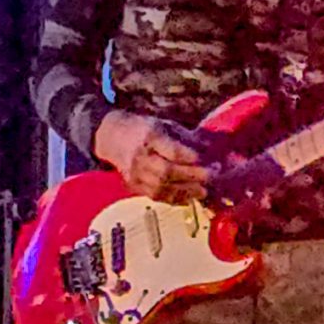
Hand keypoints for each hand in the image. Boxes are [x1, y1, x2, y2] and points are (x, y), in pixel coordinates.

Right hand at [95, 110, 212, 204]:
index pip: (172, 151)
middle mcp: (140, 156)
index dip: (191, 158)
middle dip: (192, 176)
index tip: (208, 160)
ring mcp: (135, 173)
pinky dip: (173, 199)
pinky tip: (188, 198)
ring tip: (203, 191)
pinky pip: (155, 195)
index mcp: (149, 136)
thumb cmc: (144, 129)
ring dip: (186, 191)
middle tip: (212, 177)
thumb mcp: (164, 125)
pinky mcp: (133, 185)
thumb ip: (186, 137)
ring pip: (161, 187)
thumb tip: (210, 147)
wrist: (111, 137)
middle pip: (167, 171)